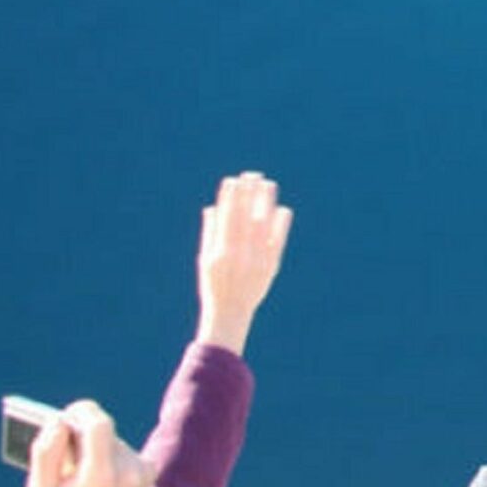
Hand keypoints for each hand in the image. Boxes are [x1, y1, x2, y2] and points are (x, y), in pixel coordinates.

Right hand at [27, 402, 154, 486]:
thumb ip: (46, 454)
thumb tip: (57, 421)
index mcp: (102, 476)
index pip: (98, 424)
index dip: (80, 413)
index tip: (64, 416)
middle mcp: (129, 471)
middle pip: (103, 431)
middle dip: (82, 434)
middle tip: (64, 444)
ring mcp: (143, 471)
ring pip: (113, 441)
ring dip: (95, 449)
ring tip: (80, 470)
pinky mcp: (149, 472)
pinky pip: (123, 452)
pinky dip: (107, 457)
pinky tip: (96, 476)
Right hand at [196, 172, 291, 354]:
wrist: (231, 311)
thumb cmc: (214, 284)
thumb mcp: (205, 259)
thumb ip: (210, 233)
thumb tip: (212, 206)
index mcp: (220, 251)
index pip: (225, 218)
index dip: (229, 197)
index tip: (232, 180)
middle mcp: (239, 253)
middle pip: (245, 216)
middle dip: (248, 193)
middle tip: (253, 175)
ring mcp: (257, 258)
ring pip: (262, 223)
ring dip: (265, 202)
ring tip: (267, 184)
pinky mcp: (271, 264)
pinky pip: (278, 239)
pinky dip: (280, 223)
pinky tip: (281, 209)